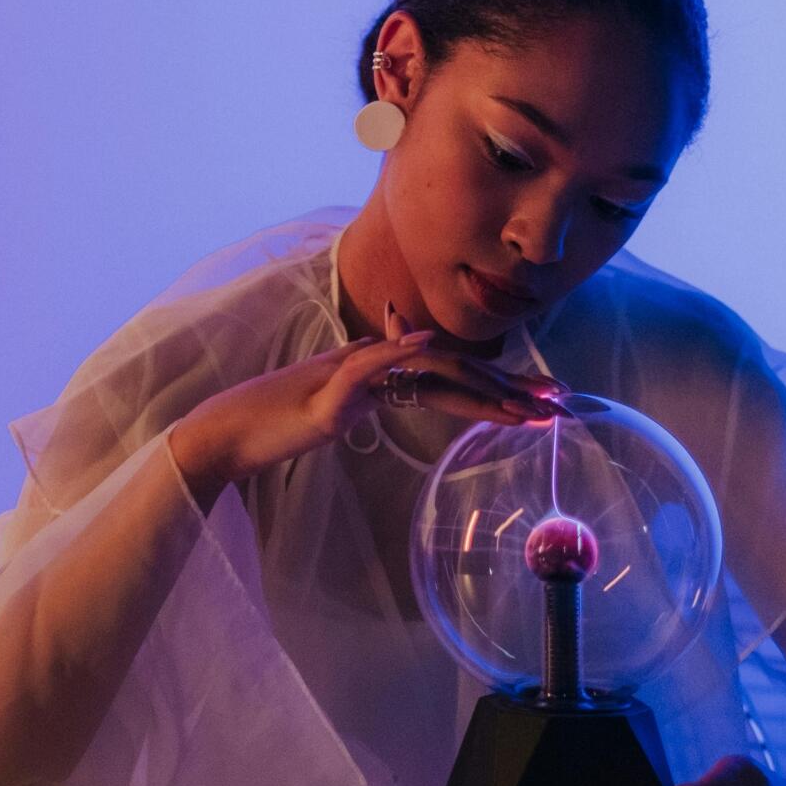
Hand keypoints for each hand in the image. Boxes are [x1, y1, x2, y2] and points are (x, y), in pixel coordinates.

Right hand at [170, 301, 566, 504]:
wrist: (227, 431)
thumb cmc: (274, 426)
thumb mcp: (330, 412)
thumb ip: (364, 398)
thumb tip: (393, 394)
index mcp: (376, 371)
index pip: (448, 375)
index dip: (496, 386)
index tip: (540, 403)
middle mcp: (370, 363)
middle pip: (451, 368)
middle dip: (509, 386)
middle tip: (558, 403)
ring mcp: (348, 375)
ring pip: (426, 367)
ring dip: (482, 386)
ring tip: (526, 410)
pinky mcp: (326, 392)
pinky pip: (370, 368)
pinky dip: (401, 356)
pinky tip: (432, 354)